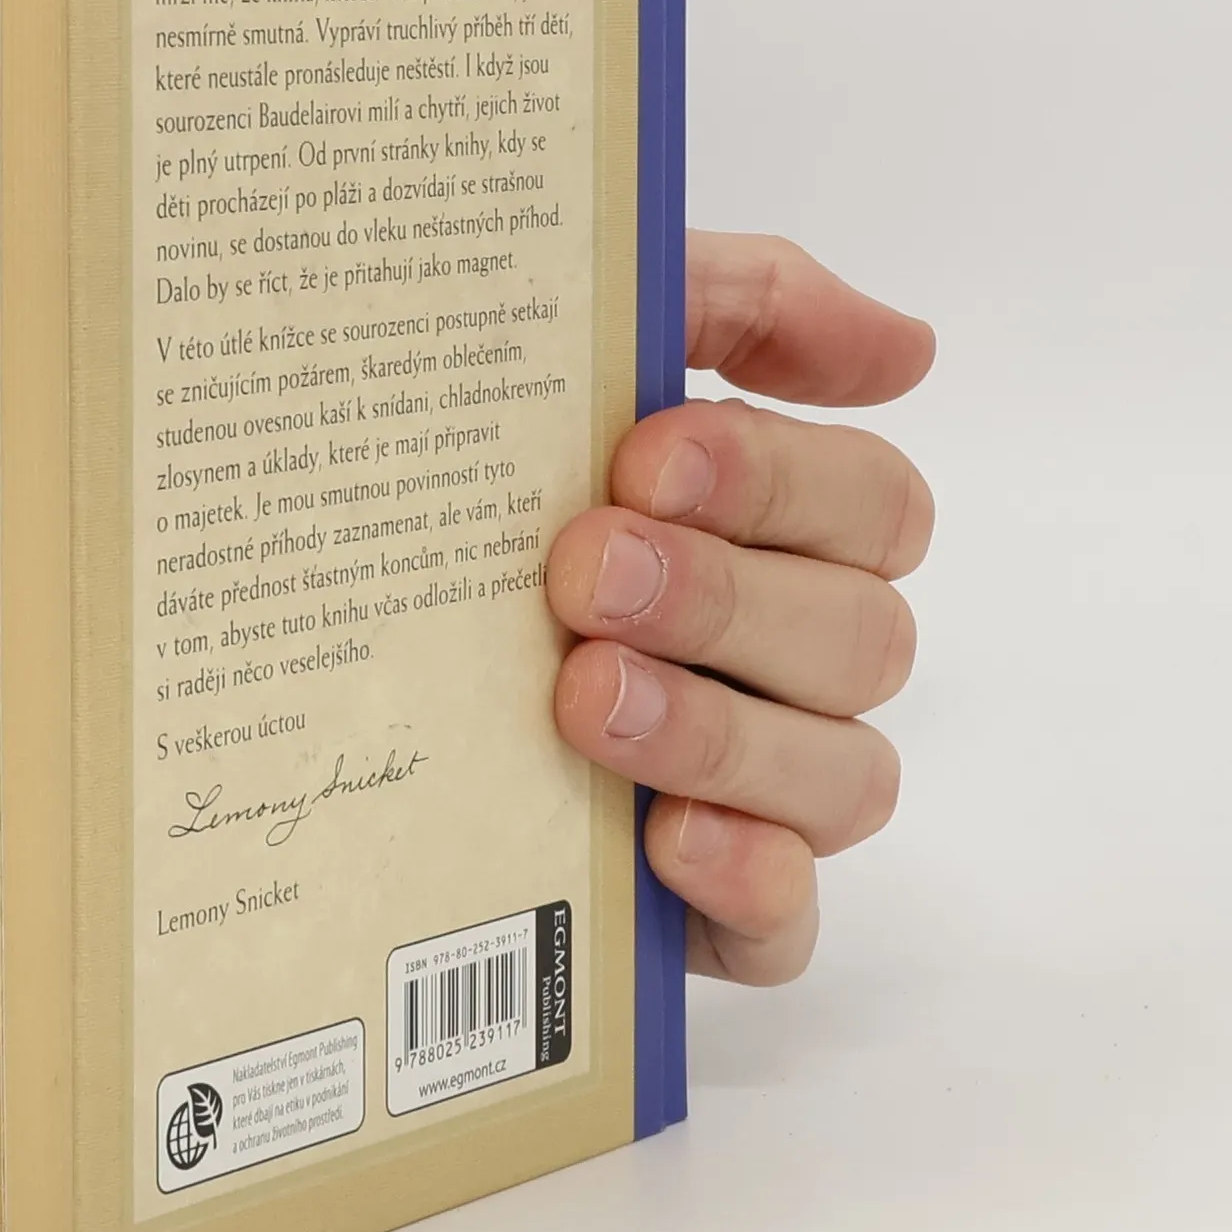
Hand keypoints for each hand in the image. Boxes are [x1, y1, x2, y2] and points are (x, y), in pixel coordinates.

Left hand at [545, 231, 934, 984]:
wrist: (324, 639)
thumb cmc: (481, 480)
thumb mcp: (582, 351)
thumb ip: (739, 307)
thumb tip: (907, 350)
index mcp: (783, 535)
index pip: (874, 506)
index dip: (778, 481)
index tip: (642, 459)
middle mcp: (793, 663)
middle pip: (864, 640)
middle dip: (724, 599)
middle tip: (582, 575)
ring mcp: (762, 791)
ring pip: (844, 779)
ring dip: (719, 732)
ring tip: (584, 697)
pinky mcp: (709, 907)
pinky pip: (787, 925)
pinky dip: (746, 885)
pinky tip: (663, 839)